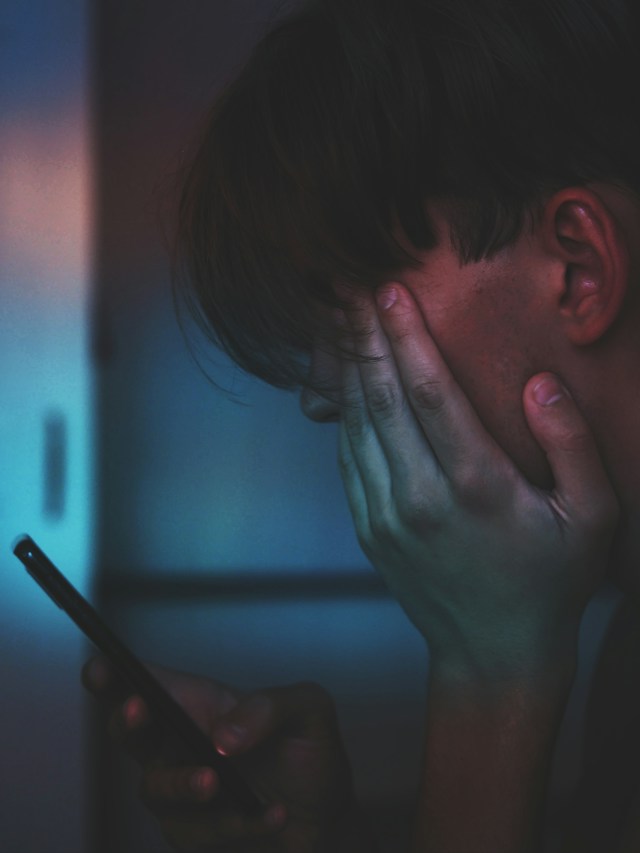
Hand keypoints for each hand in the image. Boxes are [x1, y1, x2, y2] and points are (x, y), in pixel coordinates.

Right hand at [82, 659, 371, 851]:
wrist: (327, 817)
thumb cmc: (308, 754)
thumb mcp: (309, 711)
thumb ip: (270, 707)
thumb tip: (223, 736)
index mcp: (199, 704)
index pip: (145, 683)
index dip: (113, 674)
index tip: (99, 667)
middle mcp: (179, 745)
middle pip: (127, 730)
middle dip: (126, 718)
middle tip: (138, 709)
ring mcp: (180, 792)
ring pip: (155, 788)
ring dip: (183, 783)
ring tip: (217, 781)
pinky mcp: (194, 835)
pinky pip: (200, 831)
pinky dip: (239, 823)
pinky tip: (274, 814)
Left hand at [337, 283, 617, 684]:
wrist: (493, 652)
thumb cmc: (551, 583)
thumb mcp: (592, 518)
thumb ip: (572, 445)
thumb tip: (539, 383)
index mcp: (475, 486)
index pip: (429, 390)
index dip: (406, 334)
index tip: (390, 289)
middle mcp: (419, 497)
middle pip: (382, 397)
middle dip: (365, 334)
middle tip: (348, 286)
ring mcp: (385, 515)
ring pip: (357, 424)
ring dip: (349, 366)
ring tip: (341, 319)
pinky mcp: (368, 528)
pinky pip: (349, 457)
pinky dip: (344, 412)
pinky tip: (348, 381)